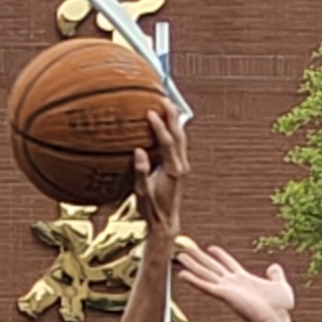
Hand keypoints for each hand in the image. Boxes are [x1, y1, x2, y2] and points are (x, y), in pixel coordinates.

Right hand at [134, 105, 187, 234]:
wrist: (165, 222)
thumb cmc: (152, 209)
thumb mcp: (142, 192)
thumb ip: (141, 172)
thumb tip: (139, 151)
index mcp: (172, 171)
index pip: (166, 143)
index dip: (159, 127)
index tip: (150, 112)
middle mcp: (180, 166)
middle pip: (178, 135)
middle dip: (171, 116)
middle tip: (164, 99)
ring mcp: (182, 167)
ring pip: (181, 138)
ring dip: (175, 121)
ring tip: (168, 105)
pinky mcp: (180, 168)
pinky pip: (179, 144)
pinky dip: (174, 131)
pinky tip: (169, 123)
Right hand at [173, 240, 295, 321]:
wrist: (276, 319)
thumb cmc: (280, 308)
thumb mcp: (280, 285)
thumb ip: (275, 275)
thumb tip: (274, 267)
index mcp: (244, 280)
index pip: (228, 264)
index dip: (220, 255)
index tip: (211, 247)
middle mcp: (232, 284)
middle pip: (212, 267)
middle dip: (199, 258)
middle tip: (187, 250)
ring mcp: (226, 289)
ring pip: (205, 273)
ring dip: (192, 264)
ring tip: (179, 256)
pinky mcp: (223, 295)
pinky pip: (205, 285)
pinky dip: (193, 280)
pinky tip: (182, 274)